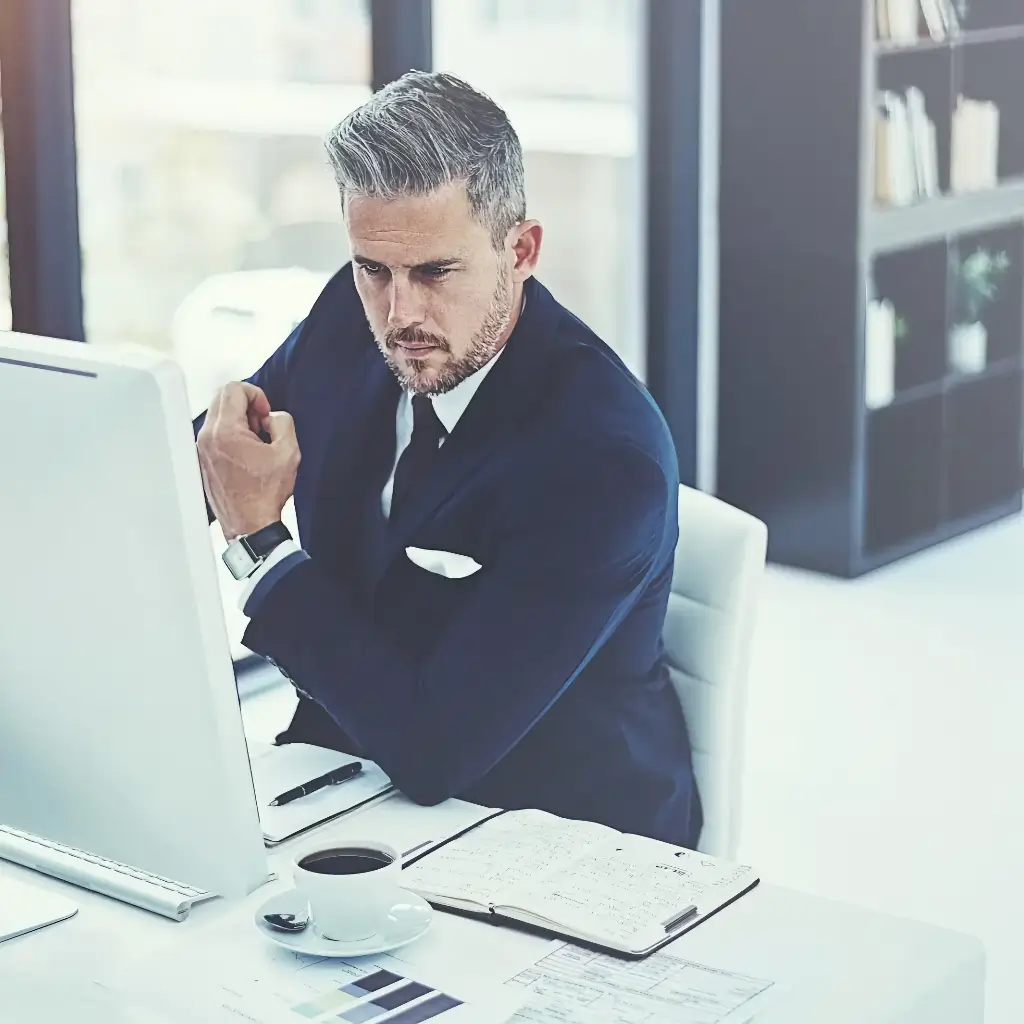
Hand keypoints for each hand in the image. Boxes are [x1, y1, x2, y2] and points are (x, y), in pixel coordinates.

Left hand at [197, 382, 300, 540]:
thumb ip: (283, 422)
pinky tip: (248, 456)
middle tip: (262, 427)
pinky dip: (232, 436)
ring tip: (257, 444)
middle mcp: (207, 437)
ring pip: (219, 416)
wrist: (249, 525)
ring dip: (240, 422)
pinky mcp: (202, 461)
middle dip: (247, 406)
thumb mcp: (288, 452)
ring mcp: (201, 450)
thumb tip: (273, 418)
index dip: (257, 395)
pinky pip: (215, 434)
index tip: (266, 415)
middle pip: (223, 398)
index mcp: (225, 431)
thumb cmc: (265, 494)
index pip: (234, 389)